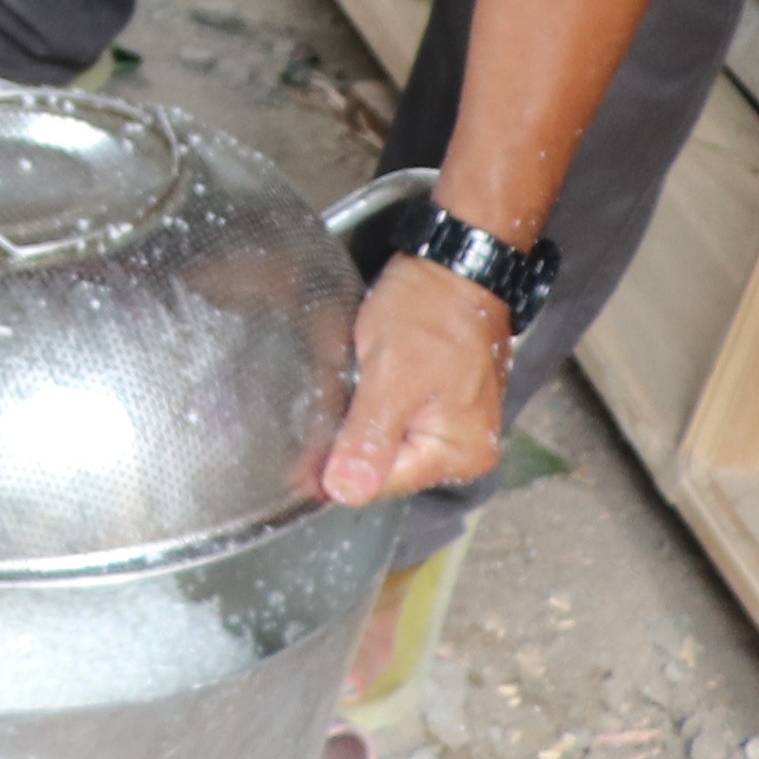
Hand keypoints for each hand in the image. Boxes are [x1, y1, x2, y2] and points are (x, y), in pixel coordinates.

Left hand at [317, 248, 514, 509]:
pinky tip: (357, 388)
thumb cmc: (431, 312)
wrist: (453, 265)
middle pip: (386, 468)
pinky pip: (395, 422)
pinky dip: (371, 409)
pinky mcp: (439, 404)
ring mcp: (453, 427)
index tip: (295, 464)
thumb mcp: (392, 375)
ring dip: (358, 425)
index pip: (383, 484)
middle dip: (350, 445)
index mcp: (460, 453)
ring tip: (340, 392)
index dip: (336, 471)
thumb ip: (369, 436)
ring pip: (386, 444)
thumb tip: (346, 493)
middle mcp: (463, 449)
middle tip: (321, 410)